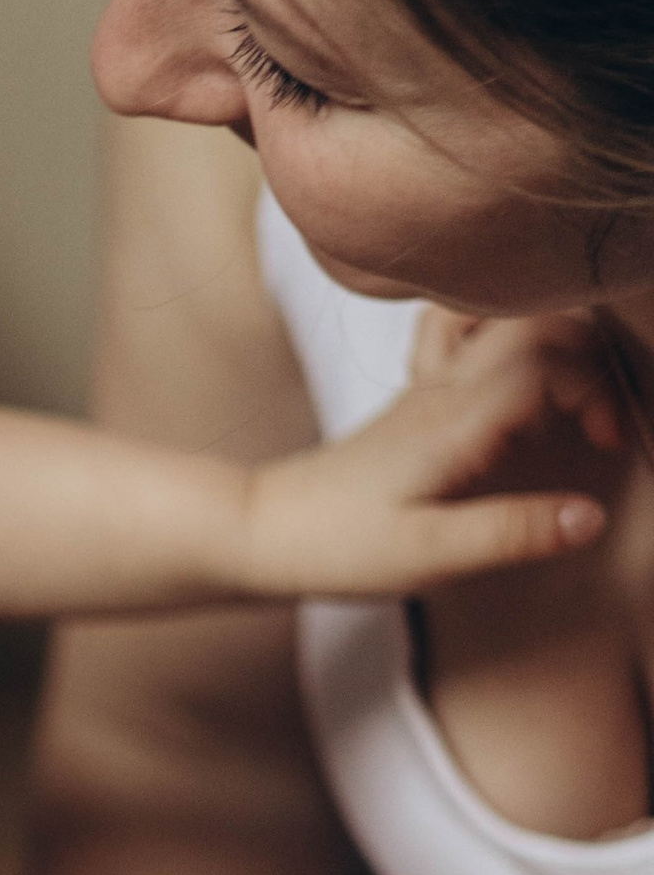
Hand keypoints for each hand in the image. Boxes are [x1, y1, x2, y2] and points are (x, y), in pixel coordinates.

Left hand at [235, 311, 620, 600]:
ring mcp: (430, 385)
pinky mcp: (421, 396)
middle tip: (602, 426)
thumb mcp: (429, 557)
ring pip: (508, 318)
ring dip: (556, 341)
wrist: (266, 529)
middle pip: (540, 324)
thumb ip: (512, 533)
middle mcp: (445, 388)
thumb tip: (593, 517)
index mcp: (456, 420)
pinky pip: (469, 334)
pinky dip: (507, 335)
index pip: (550, 361)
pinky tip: (518, 380)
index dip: (598, 390)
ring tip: (573, 399)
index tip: (608, 443)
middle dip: (593, 361)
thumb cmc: (340, 547)